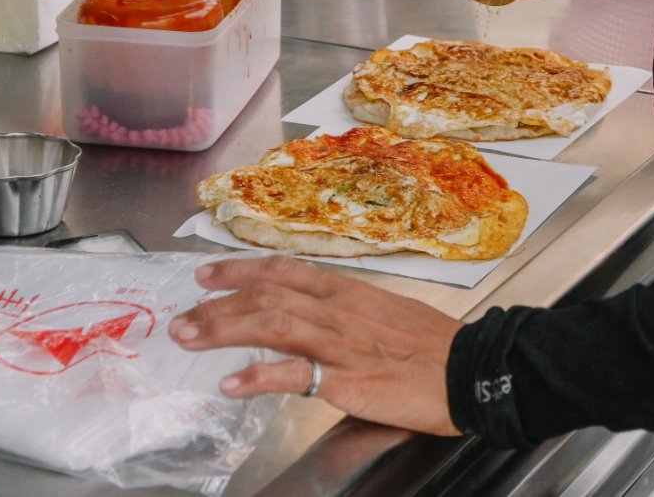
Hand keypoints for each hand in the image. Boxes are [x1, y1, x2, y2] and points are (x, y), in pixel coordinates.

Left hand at [169, 255, 463, 435]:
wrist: (472, 369)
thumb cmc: (433, 345)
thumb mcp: (385, 312)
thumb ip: (345, 312)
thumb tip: (312, 315)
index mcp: (347, 291)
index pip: (283, 270)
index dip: (239, 270)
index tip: (207, 275)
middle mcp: (338, 309)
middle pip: (266, 293)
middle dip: (217, 304)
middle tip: (182, 317)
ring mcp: (341, 342)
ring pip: (270, 322)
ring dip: (223, 328)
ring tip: (189, 339)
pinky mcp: (348, 378)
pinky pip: (294, 373)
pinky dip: (257, 375)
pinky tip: (231, 383)